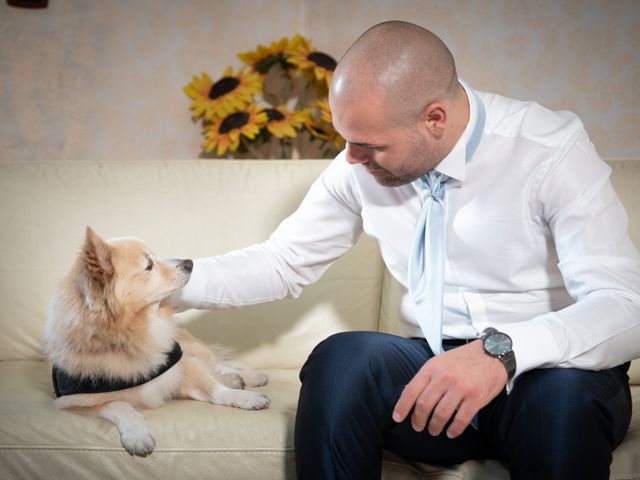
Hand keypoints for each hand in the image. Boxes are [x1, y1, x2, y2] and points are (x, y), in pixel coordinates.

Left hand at [392, 340, 506, 437]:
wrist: (492, 353)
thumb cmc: (464, 359)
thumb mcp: (440, 361)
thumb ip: (426, 376)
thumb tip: (409, 392)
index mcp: (432, 368)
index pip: (411, 390)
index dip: (402, 406)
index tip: (397, 417)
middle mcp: (444, 377)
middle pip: (424, 405)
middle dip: (418, 420)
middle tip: (418, 427)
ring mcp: (460, 388)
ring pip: (440, 415)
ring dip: (434, 427)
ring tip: (434, 430)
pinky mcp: (476, 398)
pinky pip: (461, 420)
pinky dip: (454, 430)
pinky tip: (451, 432)